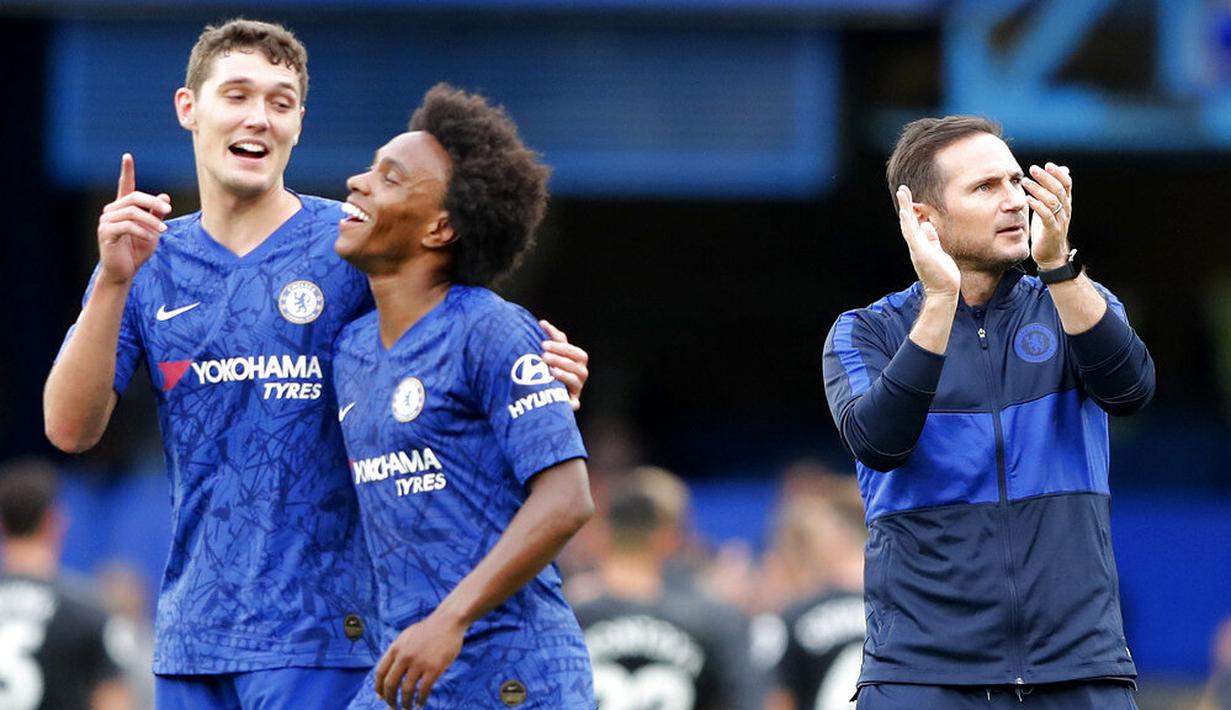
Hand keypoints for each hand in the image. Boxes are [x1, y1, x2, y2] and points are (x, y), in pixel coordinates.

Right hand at [97, 153, 171, 284]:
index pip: (125, 185)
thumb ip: (157, 214)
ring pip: (132, 212)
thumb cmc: (137, 250)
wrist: (124, 271)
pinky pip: (126, 226)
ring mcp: (106, 221)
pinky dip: (142, 230)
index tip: (127, 156)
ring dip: (151, 221)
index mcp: (123, 208)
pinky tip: (150, 238)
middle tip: (169, 212)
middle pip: (133, 198)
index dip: (126, 171)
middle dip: (153, 203)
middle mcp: (112, 211)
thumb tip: (165, 196)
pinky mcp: (105, 232)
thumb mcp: (153, 231)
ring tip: (162, 232)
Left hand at [374, 611, 464, 707]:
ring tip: (407, 708)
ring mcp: (419, 663)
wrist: (449, 621)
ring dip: (405, 703)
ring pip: (406, 690)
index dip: (379, 687)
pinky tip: (420, 704)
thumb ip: (397, 652)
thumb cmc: (429, 630)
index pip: (380, 672)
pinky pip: (423, 690)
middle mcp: (404, 656)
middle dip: (390, 699)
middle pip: (391, 684)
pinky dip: (420, 700)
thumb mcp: (407, 636)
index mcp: (396, 648)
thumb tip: (389, 671)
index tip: (381, 697)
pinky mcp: (433, 668)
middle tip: (393, 707)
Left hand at [540, 320, 588, 411]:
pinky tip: (555, 388)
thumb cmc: (547, 374)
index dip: (559, 342)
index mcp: (577, 360)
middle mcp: (580, 373)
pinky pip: (573, 400)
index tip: (543, 339)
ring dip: (562, 370)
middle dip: (561, 355)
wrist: (544, 401)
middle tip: (543, 353)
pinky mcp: (573, 404)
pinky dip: (567, 396)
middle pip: (578, 361)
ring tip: (548, 367)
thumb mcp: (549, 357)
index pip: (573, 349)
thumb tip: (542, 323)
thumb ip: (550, 341)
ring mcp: (577, 389)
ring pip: (576, 378)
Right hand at [896, 186, 958, 297]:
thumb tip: (928, 225)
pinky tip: (906, 212)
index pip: (915, 223)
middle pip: (908, 221)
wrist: (943, 292)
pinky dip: (908, 223)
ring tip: (902, 193)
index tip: (910, 196)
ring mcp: (917, 248)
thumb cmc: (943, 274)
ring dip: (905, 208)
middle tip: (902, 189)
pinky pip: (912, 235)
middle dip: (905, 205)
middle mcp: (916, 245)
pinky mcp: (920, 252)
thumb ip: (932, 239)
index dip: (912, 209)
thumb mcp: (938, 251)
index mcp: (921, 244)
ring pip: (908, 225)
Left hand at [1023, 162, 1072, 268]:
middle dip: (1046, 177)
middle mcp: (1065, 210)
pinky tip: (1028, 199)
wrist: (1051, 255)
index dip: (1058, 173)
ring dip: (1038, 189)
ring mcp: (1060, 220)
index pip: (1066, 184)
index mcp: (1065, 203)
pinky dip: (1037, 206)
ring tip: (1025, 182)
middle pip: (1059, 189)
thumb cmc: (1047, 230)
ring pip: (1052, 201)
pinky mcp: (1052, 230)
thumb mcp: (1050, 208)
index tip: (1047, 165)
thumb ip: (1052, 192)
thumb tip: (1061, 171)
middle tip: (1033, 169)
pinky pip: (1046, 216)